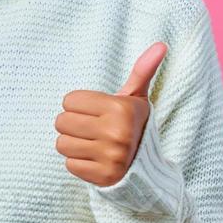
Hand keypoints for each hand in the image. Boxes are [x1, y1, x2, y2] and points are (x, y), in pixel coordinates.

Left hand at [55, 42, 167, 186]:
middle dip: (73, 124)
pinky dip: (79, 162)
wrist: (146, 166)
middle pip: (61, 121)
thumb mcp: (136, 97)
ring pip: (62, 144)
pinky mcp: (102, 177)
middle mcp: (116, 133)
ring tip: (91, 143)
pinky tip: (94, 159)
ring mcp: (110, 157)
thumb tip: (161, 44)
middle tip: (91, 128)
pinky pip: (69, 165)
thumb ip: (142, 70)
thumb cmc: (133, 124)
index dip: (78, 105)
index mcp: (120, 109)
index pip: (69, 100)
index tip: (95, 112)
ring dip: (73, 144)